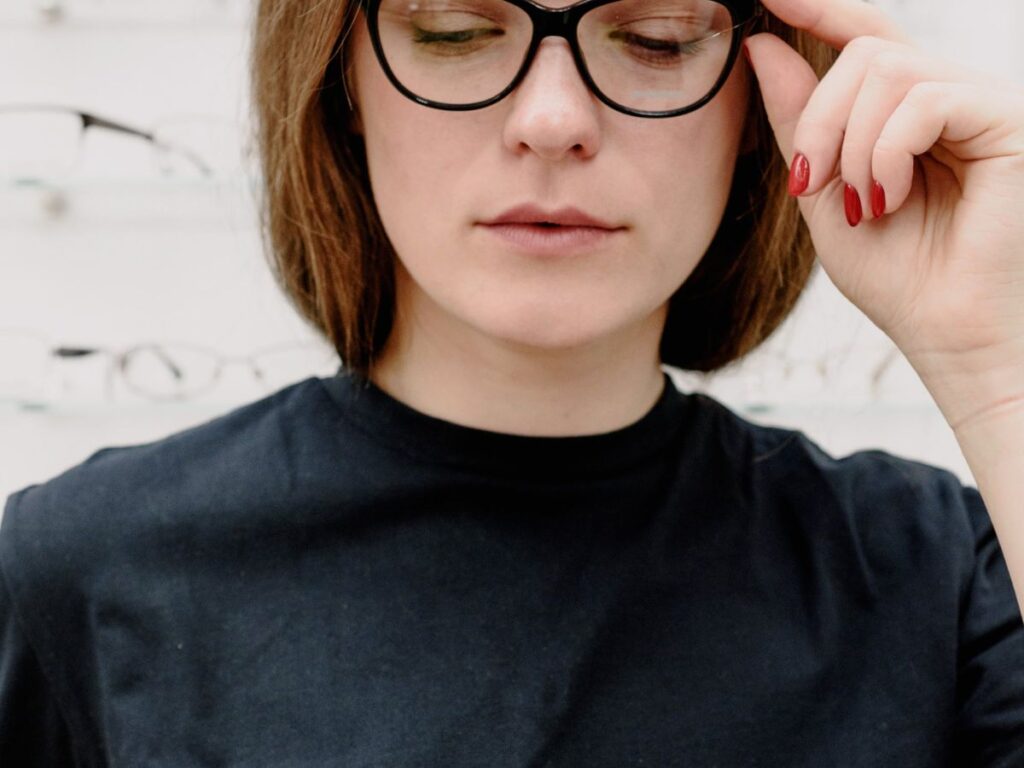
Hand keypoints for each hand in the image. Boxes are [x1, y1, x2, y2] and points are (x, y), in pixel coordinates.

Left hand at [744, 0, 1023, 429]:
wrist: (945, 332)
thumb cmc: (896, 273)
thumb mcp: (824, 192)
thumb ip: (799, 122)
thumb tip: (764, 47)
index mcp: (906, 112)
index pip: (865, 36)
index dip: (819, 10)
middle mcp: (947, 96)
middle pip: (864, 53)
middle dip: (819, 117)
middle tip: (811, 181)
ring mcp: (980, 104)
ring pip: (887, 72)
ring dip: (852, 146)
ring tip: (864, 203)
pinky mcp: (1005, 120)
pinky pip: (924, 99)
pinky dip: (886, 152)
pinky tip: (887, 197)